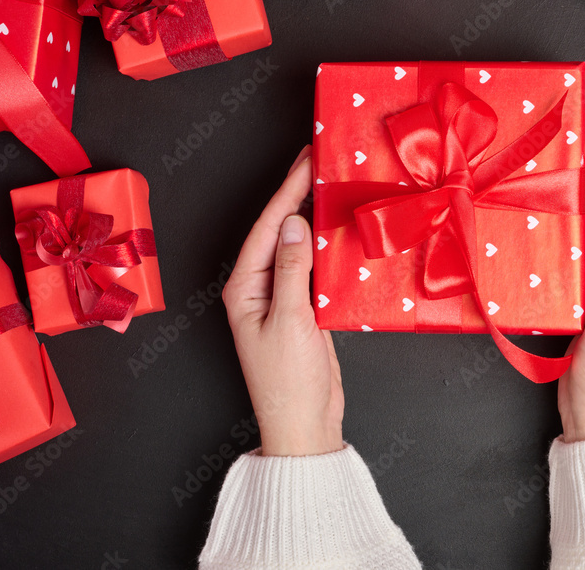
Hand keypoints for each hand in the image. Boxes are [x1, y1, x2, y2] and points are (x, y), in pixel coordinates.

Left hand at [222, 145, 343, 455]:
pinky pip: (312, 267)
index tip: (306, 161)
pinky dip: (326, 246)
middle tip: (319, 160)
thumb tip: (293, 223)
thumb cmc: (288, 382)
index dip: (286, 191)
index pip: (266, 228)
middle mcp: (258, 288)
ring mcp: (280, 298)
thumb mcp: (290, 320)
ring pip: (296, 245)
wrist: (305, 425)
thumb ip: (292, 270)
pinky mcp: (302, 309)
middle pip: (278, 230)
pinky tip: (340, 230)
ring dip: (312, 216)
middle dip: (297, 194)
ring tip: (331, 184)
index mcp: (244, 288)